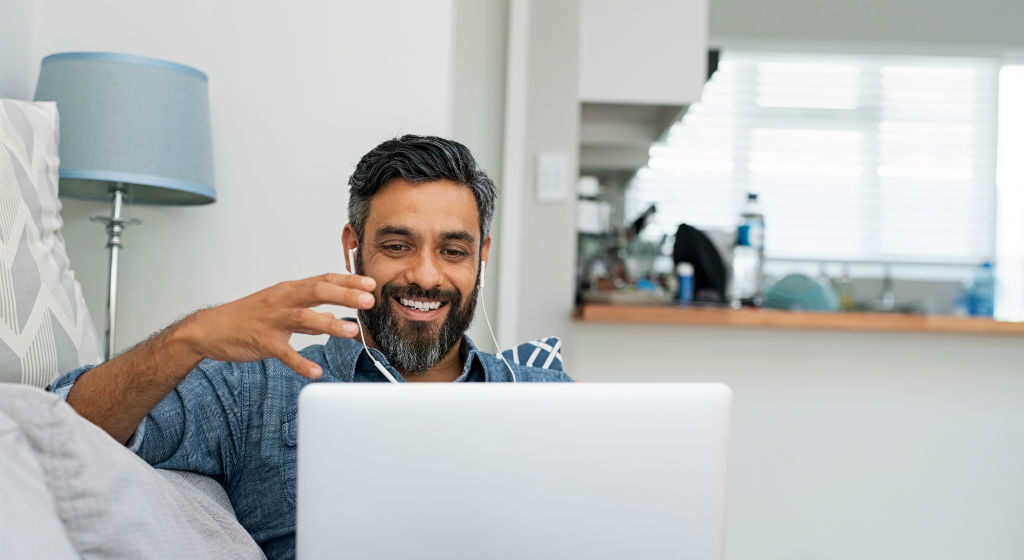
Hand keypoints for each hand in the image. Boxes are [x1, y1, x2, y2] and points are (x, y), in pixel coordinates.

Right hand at [178, 273, 375, 378]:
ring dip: (329, 325)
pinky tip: (316, 371)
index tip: (371, 284)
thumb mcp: (280, 308)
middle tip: (369, 301)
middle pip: (318, 292)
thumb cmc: (247, 317)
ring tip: (351, 331)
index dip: (348, 281)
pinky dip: (301, 363)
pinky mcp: (262, 341)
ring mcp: (272, 320)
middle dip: (345, 295)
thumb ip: (308, 314)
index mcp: (289, 290)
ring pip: (304, 318)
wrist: (209, 329)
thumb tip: (333, 319)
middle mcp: (282, 300)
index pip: (324, 280)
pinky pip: (285, 353)